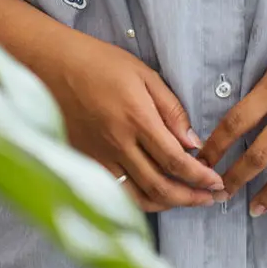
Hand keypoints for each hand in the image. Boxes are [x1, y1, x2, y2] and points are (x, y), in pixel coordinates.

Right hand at [31, 30, 226, 213]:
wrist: (50, 65)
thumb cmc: (98, 62)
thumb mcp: (143, 74)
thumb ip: (171, 109)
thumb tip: (193, 142)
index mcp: (137, 119)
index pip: (175, 161)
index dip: (200, 177)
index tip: (216, 182)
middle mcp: (118, 144)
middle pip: (160, 186)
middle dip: (191, 198)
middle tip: (210, 198)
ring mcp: (99, 157)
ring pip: (138, 197)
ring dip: (168, 204)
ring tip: (188, 201)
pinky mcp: (85, 162)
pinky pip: (117, 191)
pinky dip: (140, 200)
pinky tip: (154, 196)